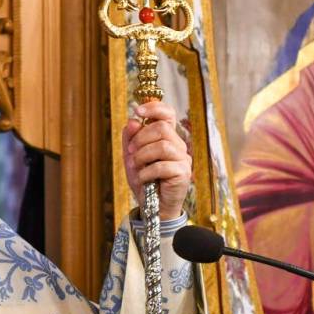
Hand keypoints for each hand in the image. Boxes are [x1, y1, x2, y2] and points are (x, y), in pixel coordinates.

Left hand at [123, 101, 191, 220]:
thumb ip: (130, 138)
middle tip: (130, 152)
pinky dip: (147, 172)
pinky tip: (143, 179)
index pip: (168, 114)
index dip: (154, 108)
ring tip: (136, 166)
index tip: (138, 111)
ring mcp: (183, 159)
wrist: (151, 206)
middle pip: (162, 128)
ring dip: (143, 155)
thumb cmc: (144, 180)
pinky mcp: (183, 174)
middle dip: (141, 138)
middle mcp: (178, 145)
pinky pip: (163, 166)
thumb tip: (132, 120)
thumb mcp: (131, 157)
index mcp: (167, 137)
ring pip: (163, 146)